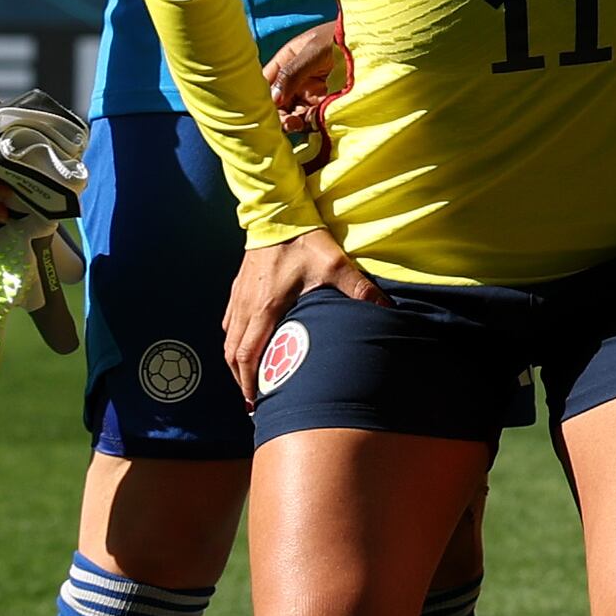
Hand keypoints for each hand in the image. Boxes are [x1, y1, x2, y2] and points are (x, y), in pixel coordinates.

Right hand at [224, 228, 378, 400]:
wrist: (277, 213)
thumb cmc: (304, 240)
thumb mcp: (336, 265)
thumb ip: (359, 289)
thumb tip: (386, 310)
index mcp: (266, 307)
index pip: (248, 354)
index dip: (249, 382)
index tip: (255, 402)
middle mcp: (247, 306)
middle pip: (233, 354)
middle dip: (241, 381)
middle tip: (253, 401)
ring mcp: (239, 296)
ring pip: (229, 339)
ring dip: (236, 363)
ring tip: (249, 381)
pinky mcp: (238, 287)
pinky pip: (230, 322)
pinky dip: (235, 341)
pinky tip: (246, 348)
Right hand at [264, 16, 351, 165]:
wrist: (376, 38)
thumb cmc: (341, 36)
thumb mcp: (314, 51)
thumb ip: (293, 72)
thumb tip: (273, 98)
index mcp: (288, 60)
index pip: (266, 82)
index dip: (262, 97)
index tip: (264, 111)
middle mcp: (297, 78)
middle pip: (279, 102)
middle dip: (280, 114)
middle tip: (289, 122)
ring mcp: (313, 91)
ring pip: (295, 113)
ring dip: (294, 122)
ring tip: (299, 124)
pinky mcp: (328, 102)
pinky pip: (314, 117)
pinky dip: (312, 123)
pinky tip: (314, 123)